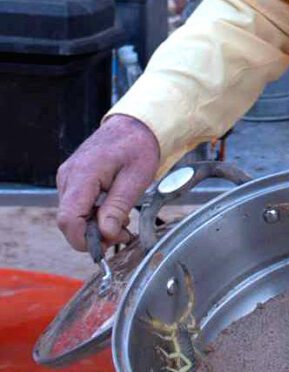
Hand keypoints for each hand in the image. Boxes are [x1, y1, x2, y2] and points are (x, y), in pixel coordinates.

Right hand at [56, 114, 160, 250]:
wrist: (135, 125)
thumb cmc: (138, 146)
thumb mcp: (136, 178)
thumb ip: (118, 207)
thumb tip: (106, 234)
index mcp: (83, 173)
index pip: (68, 219)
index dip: (83, 240)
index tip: (107, 246)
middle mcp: (68, 175)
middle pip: (68, 221)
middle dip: (93, 235)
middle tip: (122, 233)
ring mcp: (67, 177)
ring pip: (71, 215)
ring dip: (94, 226)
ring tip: (121, 221)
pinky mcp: (72, 179)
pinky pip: (75, 206)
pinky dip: (92, 215)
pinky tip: (111, 211)